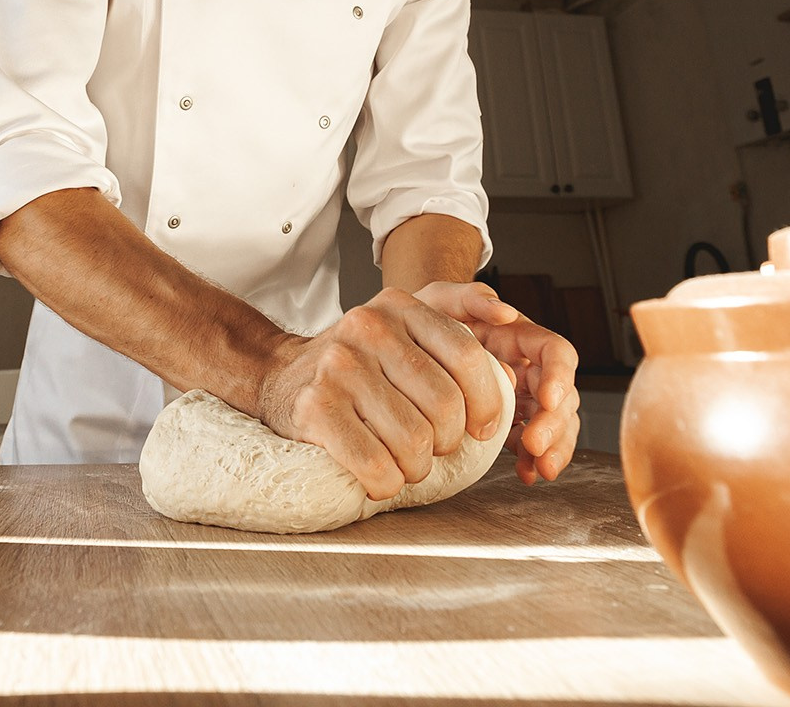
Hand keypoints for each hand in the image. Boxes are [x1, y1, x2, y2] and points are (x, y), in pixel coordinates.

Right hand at [253, 288, 511, 500]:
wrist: (280, 375)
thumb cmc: (359, 364)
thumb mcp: (404, 326)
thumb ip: (456, 322)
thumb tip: (509, 332)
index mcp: (399, 306)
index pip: (467, 356)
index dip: (487, 403)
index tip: (482, 429)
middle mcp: (368, 328)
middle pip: (445, 405)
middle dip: (447, 442)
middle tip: (432, 448)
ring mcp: (338, 367)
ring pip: (413, 441)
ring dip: (416, 468)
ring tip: (405, 463)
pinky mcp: (314, 407)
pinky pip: (374, 463)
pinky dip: (386, 483)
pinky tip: (380, 477)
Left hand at [411, 282, 580, 484]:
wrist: (403, 341)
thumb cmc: (426, 315)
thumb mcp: (442, 298)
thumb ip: (472, 296)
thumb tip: (506, 311)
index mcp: (519, 336)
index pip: (556, 353)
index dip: (559, 376)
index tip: (547, 398)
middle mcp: (527, 366)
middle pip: (562, 394)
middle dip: (555, 422)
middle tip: (535, 443)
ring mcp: (520, 396)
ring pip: (555, 423)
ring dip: (553, 446)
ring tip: (539, 467)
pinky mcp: (507, 421)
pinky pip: (531, 442)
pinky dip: (533, 460)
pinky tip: (526, 473)